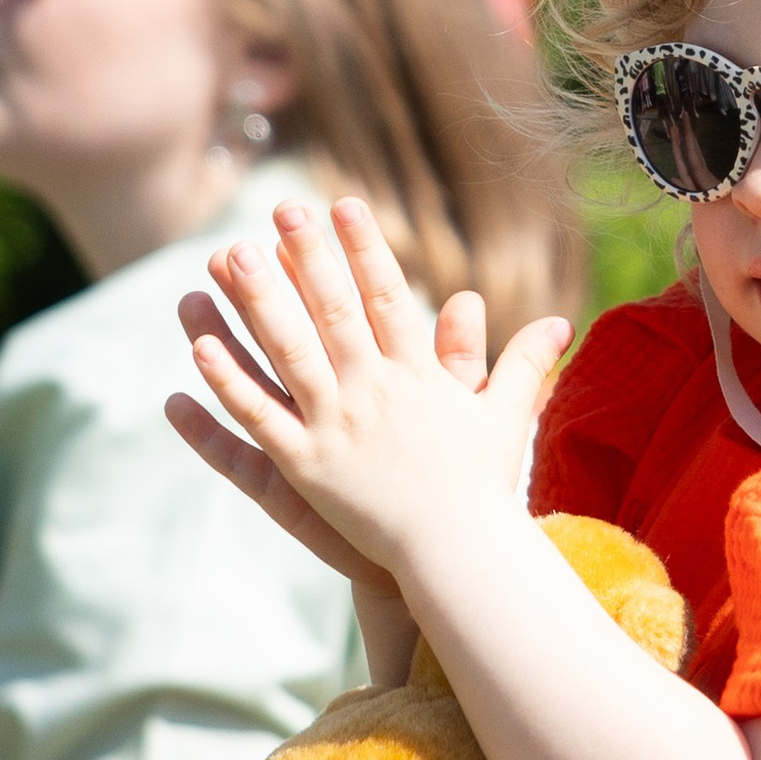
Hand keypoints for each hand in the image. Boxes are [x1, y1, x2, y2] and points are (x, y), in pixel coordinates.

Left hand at [166, 199, 569, 580]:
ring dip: (257, 302)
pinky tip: (199, 349)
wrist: (459, 555)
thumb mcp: (506, 419)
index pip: (388, 297)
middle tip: (283, 208)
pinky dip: (230, 383)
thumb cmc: (484, 490)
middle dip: (308, 256)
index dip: (365, 248)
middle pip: (333, 311)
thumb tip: (562, 323)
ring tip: (230, 256)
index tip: (344, 204)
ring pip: (288, 353)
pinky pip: (260, 418)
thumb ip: (522, 364)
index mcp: (417, 376)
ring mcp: (336, 428)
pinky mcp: (306, 468)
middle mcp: (374, 391)